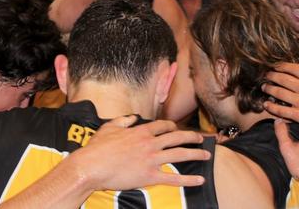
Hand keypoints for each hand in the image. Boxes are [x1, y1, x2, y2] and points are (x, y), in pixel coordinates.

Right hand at [71, 116, 210, 191]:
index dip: (172, 126)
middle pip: (177, 137)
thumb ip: (123, 121)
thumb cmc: (97, 148)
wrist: (91, 166)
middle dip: (192, 137)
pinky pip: (173, 177)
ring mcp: (151, 159)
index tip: (177, 128)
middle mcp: (150, 143)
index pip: (163, 126)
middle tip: (202, 139)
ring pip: (180, 154)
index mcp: (141, 131)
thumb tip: (132, 117)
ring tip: (207, 156)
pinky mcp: (150, 176)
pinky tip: (199, 180)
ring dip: (196, 154)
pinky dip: (188, 179)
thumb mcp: (109, 128)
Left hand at [262, 62, 298, 138]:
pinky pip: (281, 110)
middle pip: (284, 79)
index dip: (282, 66)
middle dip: (272, 75)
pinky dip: (271, 107)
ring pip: (280, 93)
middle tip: (266, 75)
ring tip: (264, 87)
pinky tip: (266, 104)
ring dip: (269, 89)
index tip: (275, 66)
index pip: (294, 68)